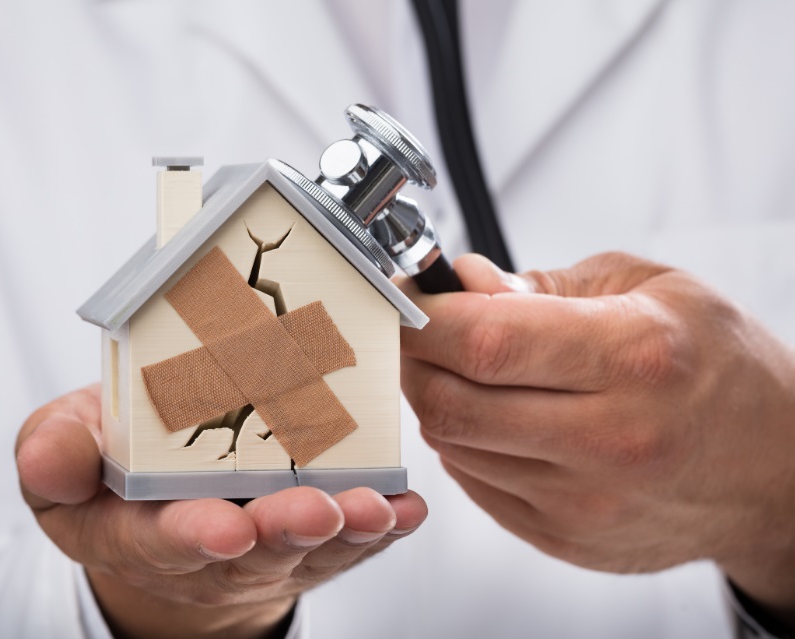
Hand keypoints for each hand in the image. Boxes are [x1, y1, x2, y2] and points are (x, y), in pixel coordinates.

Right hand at [15, 386, 426, 638]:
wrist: (163, 492)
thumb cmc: (115, 458)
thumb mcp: (64, 449)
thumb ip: (53, 453)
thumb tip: (47, 460)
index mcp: (135, 528)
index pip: (161, 541)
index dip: (191, 536)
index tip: (225, 528)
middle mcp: (208, 547)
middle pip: (251, 551)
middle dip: (285, 533)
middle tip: (316, 513)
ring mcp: (266, 544)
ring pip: (310, 549)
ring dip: (346, 531)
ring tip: (376, 509)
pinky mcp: (312, 533)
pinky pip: (350, 538)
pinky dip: (383, 525)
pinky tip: (407, 507)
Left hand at [399, 252, 794, 624]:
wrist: (774, 468)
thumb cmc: (718, 368)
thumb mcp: (649, 288)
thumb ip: (542, 285)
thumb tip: (460, 284)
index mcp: (633, 358)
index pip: (484, 340)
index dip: (424, 316)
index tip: (408, 297)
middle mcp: (608, 439)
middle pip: (450, 401)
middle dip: (413, 357)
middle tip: (420, 330)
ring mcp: (584, 501)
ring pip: (452, 444)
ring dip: (436, 398)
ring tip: (464, 368)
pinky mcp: (565, 537)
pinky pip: (473, 483)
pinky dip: (464, 442)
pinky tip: (493, 414)